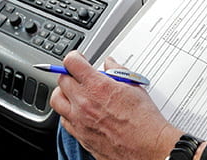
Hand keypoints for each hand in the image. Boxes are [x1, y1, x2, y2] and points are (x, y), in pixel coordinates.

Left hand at [50, 51, 184, 159]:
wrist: (149, 149)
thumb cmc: (145, 121)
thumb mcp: (134, 86)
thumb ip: (117, 71)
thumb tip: (110, 64)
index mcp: (97, 87)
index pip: (71, 63)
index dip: (74, 57)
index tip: (78, 59)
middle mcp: (84, 104)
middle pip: (61, 80)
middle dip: (69, 75)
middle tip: (79, 76)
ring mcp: (80, 122)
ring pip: (57, 101)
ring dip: (64, 94)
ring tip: (76, 93)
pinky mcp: (81, 137)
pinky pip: (64, 121)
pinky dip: (68, 114)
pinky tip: (80, 112)